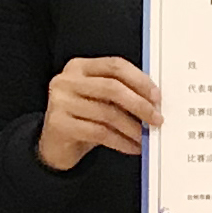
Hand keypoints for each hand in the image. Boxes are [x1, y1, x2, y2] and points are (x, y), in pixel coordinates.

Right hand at [35, 55, 159, 169]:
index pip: (115, 65)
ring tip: (145, 136)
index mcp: (79, 67)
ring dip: (132, 127)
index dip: (140, 80)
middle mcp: (67, 81)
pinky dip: (120, 141)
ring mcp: (60, 102)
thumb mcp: (100, 99)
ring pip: (107, 113)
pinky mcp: (59, 124)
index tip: (156, 96)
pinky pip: (99, 133)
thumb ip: (121, 93)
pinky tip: (131, 146)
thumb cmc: (82, 118)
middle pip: (112, 87)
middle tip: (156, 118)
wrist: (55, 145)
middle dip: (139, 105)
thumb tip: (153, 101)